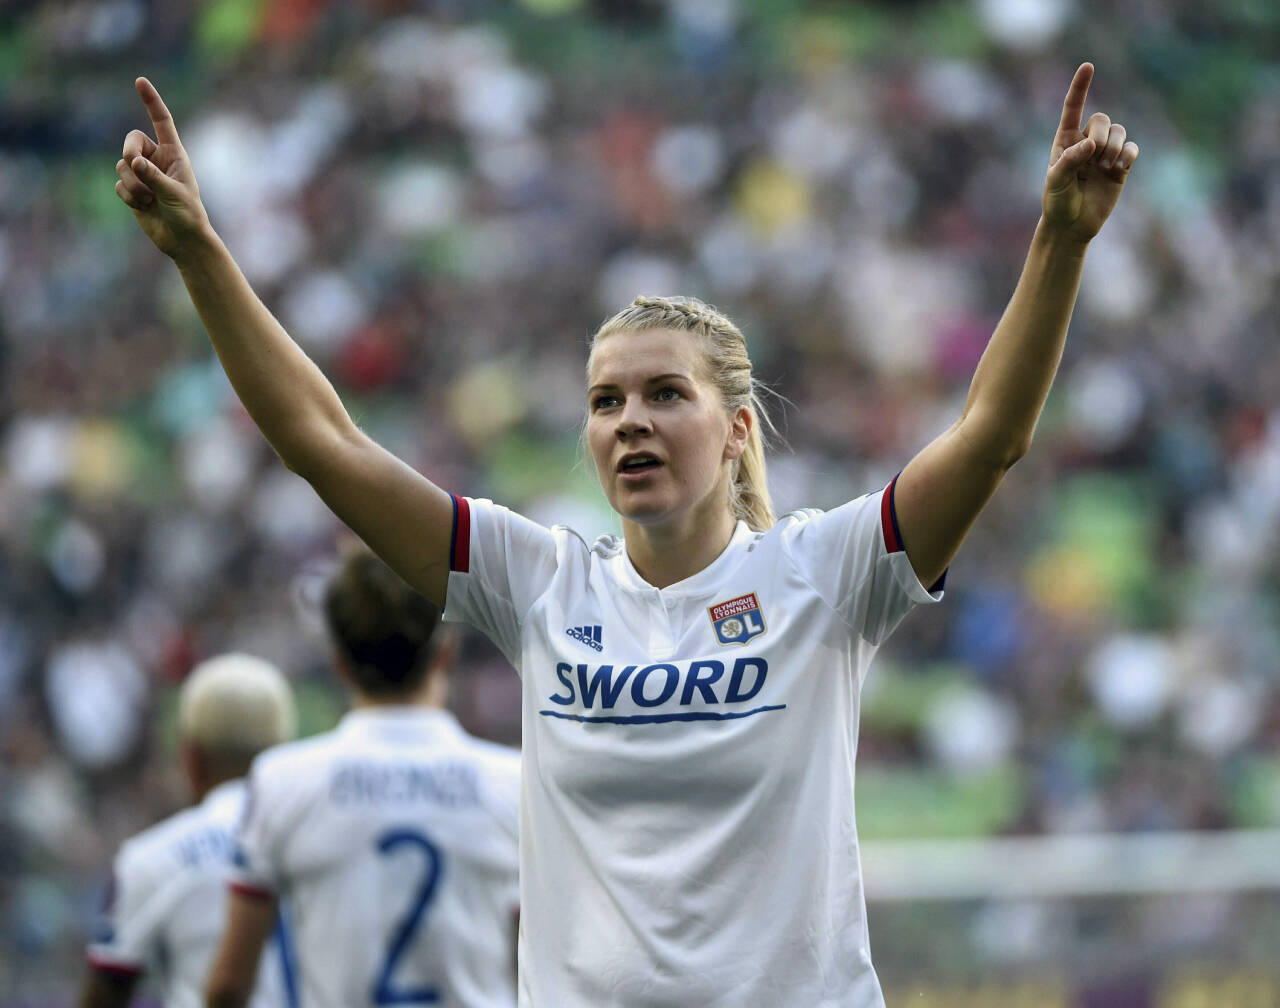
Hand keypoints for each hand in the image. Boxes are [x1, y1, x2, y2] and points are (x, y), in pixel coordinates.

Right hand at [115, 77, 208, 258]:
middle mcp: (157, 160)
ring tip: (149, 200)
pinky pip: (119, 184)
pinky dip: (128, 196)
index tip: (140, 81)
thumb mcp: (175, 194)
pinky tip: (143, 207)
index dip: (151, 101)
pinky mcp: (133, 190)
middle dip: (128, 152)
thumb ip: (154, 176)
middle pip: (131, 141)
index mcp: (174, 154)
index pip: (162, 122)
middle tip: (135, 167)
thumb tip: (132, 161)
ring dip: (133, 184)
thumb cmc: (188, 215)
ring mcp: (143, 175)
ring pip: (122, 165)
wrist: (183, 241)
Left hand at [1042, 63, 1138, 244]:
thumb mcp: (1056, 182)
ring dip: (1114, 148)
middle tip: (1094, 158)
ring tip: (1103, 169)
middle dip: (1101, 135)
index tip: (1088, 66)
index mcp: (1065, 140)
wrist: (1072, 226)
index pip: (1073, 108)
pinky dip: (1127, 157)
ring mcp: (1105, 153)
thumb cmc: (1058, 202)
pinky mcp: (1121, 166)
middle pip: (1103, 119)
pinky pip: (1132, 149)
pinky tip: (1117, 171)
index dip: (1080, 87)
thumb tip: (1091, 144)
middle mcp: (1087, 142)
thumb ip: (1070, 160)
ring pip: (1120, 132)